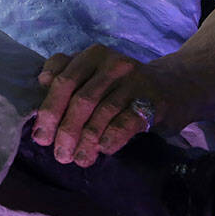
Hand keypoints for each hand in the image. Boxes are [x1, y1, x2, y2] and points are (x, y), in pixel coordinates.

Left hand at [30, 44, 176, 167]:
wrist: (174, 86)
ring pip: (102, 112)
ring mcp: (134, 80)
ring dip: (86, 140)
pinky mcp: (153, 99)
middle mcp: (111, 63)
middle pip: (80, 98)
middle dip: (65, 129)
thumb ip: (68, 79)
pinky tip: (103, 151)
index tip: (40, 137)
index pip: (62, 80)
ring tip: (78, 159)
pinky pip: (127, 121)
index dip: (48, 109)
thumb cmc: (122, 86)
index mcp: (91, 56)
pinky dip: (111, 138)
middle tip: (58, 153)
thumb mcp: (94, 75)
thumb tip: (41, 91)